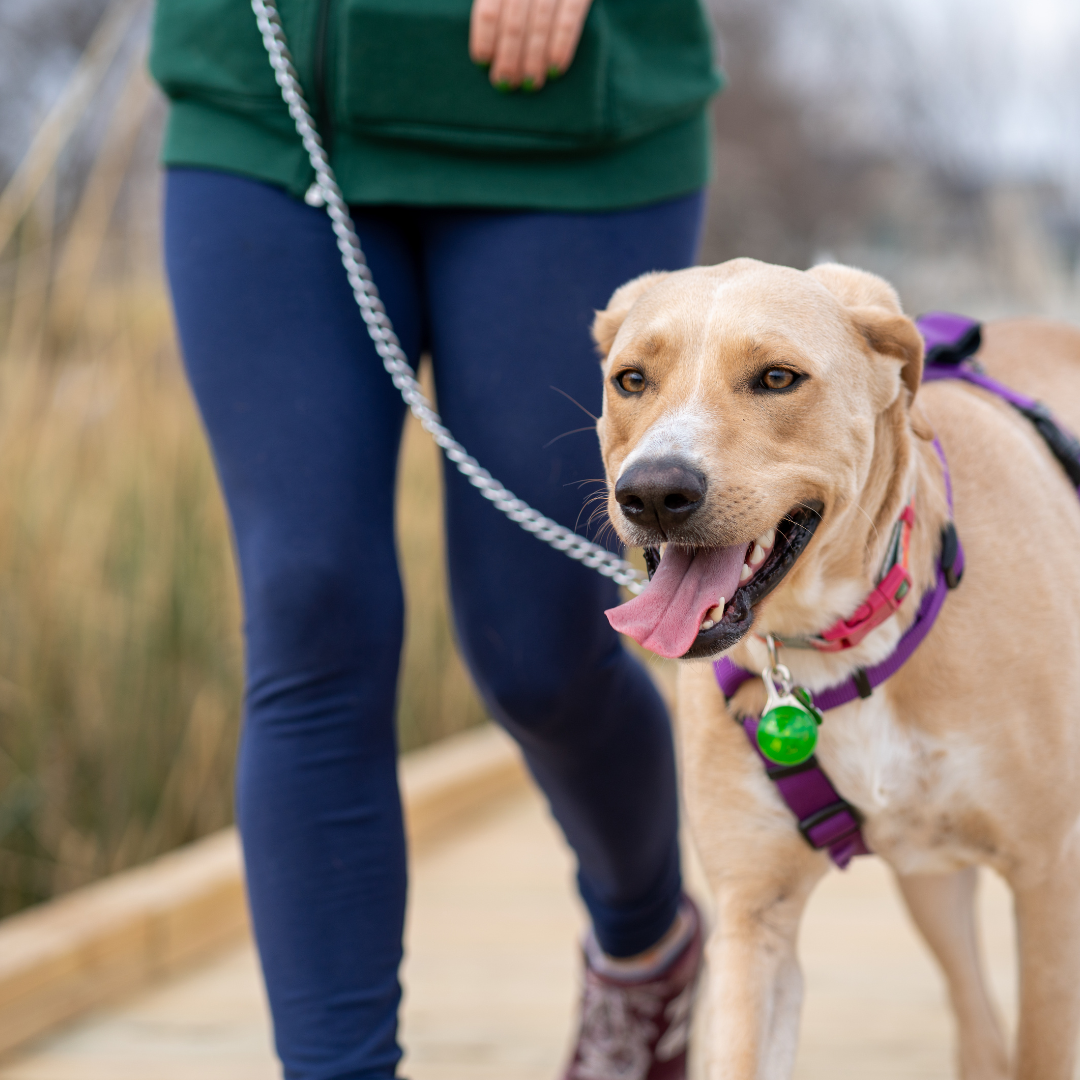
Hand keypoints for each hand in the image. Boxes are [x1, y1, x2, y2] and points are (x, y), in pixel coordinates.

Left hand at [469, 0, 593, 91]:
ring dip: (534, 58)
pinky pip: (570, 19)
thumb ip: (496, 7)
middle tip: (505, 83)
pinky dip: (562, 45)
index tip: (482, 62)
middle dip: (509, 57)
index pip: (489, 8)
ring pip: (540, 23)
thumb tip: (486, 49)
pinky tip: (556, 68)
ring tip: (530, 84)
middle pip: (514, 22)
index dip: (485, 37)